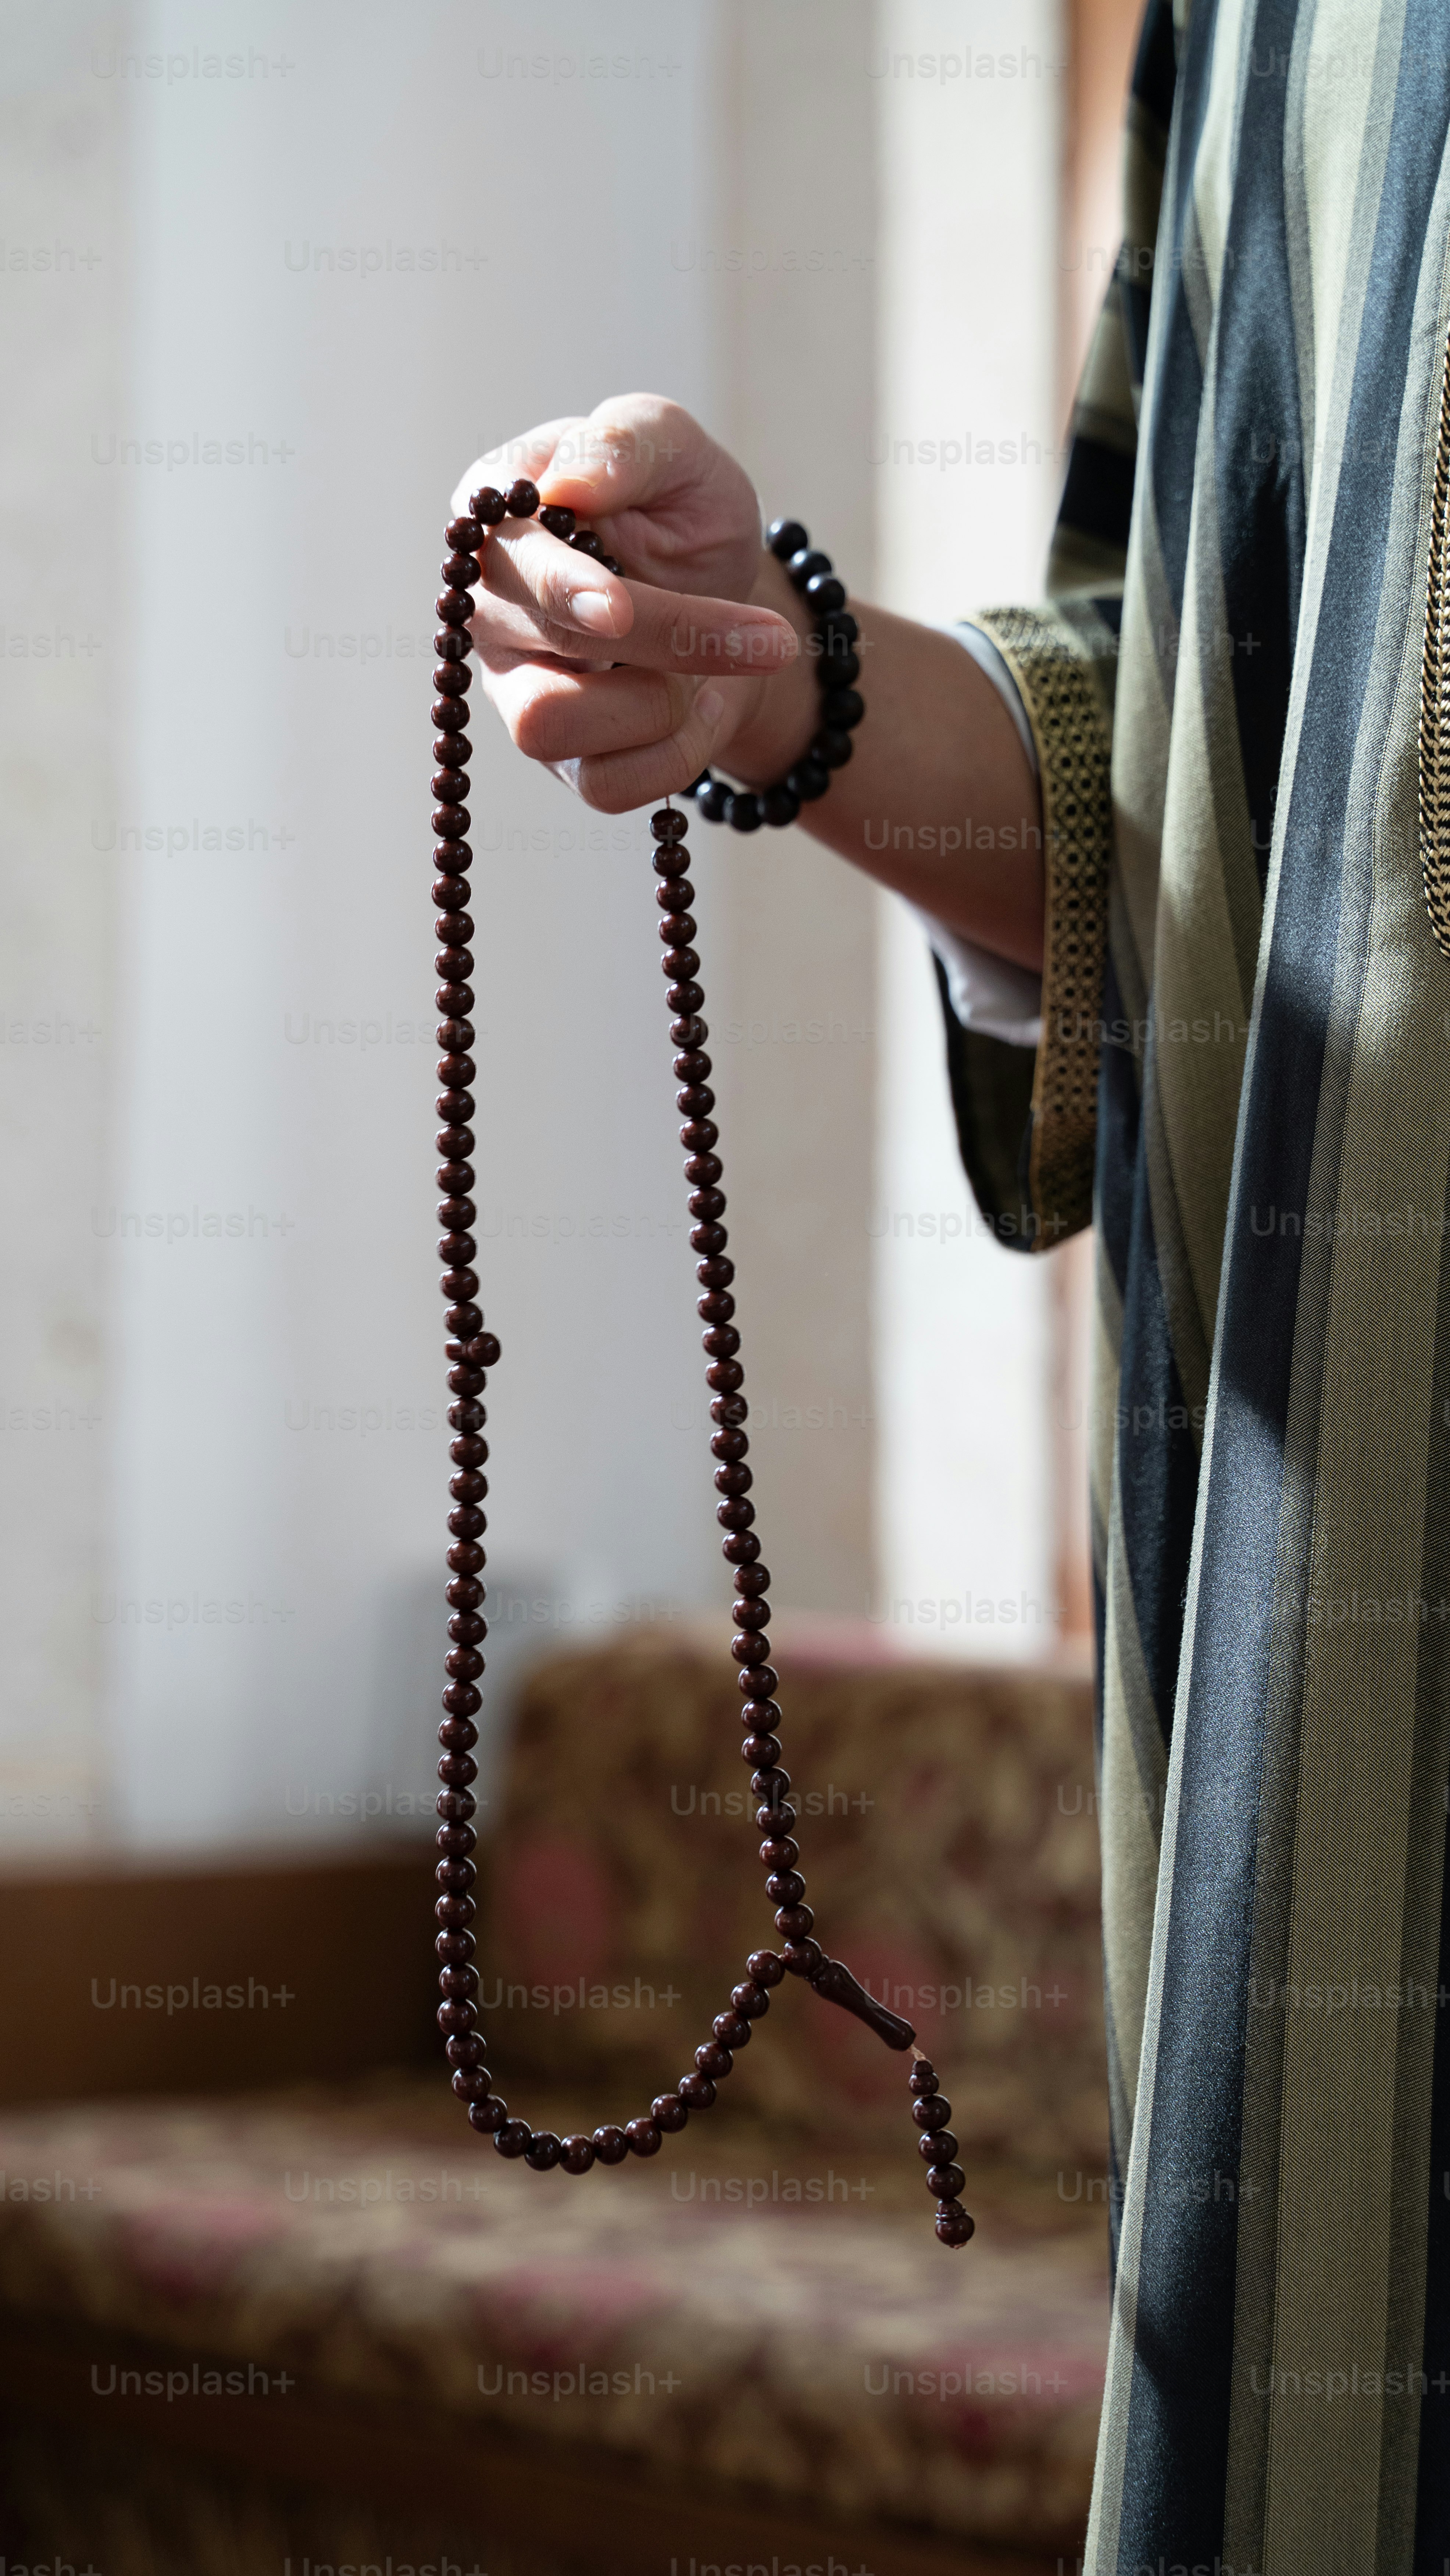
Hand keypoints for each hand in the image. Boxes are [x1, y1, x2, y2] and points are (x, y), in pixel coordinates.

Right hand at [451, 395, 813, 812]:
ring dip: (658, 704)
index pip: (505, 555)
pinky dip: (675, 752)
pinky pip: (604, 785)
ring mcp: (513, 686)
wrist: (730, 597)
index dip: (562, 587)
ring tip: (700, 668)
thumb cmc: (683, 513)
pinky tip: (695, 708)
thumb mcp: (679, 453)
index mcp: (496, 511)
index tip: (618, 609)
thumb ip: (627, 444)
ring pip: (551, 727)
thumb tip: (571, 481)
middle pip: (551, 641)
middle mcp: (489, 605)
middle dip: (668, 639)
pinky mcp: (557, 756)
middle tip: (768, 639)